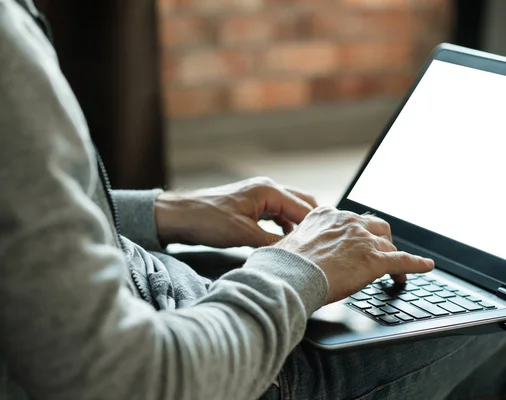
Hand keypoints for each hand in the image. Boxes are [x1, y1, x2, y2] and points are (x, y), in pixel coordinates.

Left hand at [154, 177, 317, 247]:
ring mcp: (258, 197)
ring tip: (306, 245)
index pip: (303, 207)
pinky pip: (276, 215)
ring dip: (297, 225)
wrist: (178, 216)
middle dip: (311, 222)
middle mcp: (266, 190)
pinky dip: (283, 227)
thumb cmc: (206, 219)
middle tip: (321, 242)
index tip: (327, 241)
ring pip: (288, 210)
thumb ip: (272, 242)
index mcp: (268, 190)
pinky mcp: (250, 207)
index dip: (316, 225)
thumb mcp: (242, 234)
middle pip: (300, 204)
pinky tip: (285, 241)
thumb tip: (294, 252)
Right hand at [275, 207, 434, 303]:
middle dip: (381, 240)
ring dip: (394, 255)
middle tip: (381, 252)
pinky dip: (417, 264)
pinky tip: (426, 266)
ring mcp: (362, 239)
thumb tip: (292, 251)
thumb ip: (301, 242)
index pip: (351, 220)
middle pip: (375, 227)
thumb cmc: (283, 264)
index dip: (359, 233)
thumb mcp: (289, 243)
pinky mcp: (374, 259)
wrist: (289, 275)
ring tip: (397, 270)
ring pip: (388, 244)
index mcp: (326, 215)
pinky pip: (403, 260)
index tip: (359, 241)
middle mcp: (347, 222)